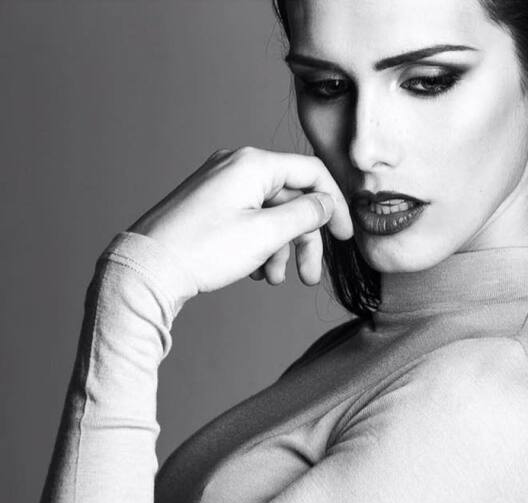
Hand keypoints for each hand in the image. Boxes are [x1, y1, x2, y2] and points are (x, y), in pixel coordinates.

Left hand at [127, 147, 353, 292]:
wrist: (147, 269)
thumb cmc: (203, 249)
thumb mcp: (266, 234)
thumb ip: (305, 214)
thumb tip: (326, 203)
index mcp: (253, 164)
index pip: (312, 173)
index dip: (335, 205)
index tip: (346, 237)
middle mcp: (237, 167)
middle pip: (291, 199)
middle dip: (304, 241)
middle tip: (309, 277)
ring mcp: (221, 186)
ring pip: (270, 214)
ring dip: (281, 248)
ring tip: (274, 279)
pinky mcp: (210, 205)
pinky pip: (249, 220)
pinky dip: (260, 245)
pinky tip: (256, 271)